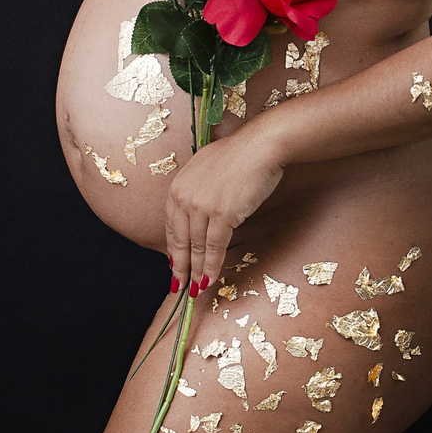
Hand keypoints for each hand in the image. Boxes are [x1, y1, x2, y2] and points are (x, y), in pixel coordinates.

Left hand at [165, 130, 283, 296]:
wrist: (260, 146)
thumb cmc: (239, 154)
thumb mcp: (206, 169)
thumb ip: (196, 190)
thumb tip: (197, 213)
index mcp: (178, 185)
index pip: (171, 226)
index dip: (173, 249)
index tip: (174, 265)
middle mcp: (185, 196)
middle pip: (180, 240)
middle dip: (180, 267)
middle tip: (180, 286)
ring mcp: (202, 206)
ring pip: (197, 247)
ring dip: (197, 271)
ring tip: (198, 287)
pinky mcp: (222, 214)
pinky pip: (215, 246)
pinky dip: (212, 265)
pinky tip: (211, 277)